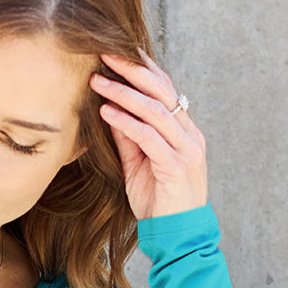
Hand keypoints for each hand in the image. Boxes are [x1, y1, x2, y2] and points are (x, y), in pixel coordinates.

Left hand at [90, 53, 207, 219]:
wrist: (178, 235)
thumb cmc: (159, 201)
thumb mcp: (139, 165)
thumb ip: (129, 138)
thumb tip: (110, 111)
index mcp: (184, 130)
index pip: (165, 88)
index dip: (142, 67)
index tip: (117, 51)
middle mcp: (189, 134)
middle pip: (162, 89)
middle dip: (132, 69)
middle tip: (105, 53)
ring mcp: (186, 149)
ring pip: (155, 110)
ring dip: (123, 93)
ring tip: (98, 81)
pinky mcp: (176, 166)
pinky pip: (149, 137)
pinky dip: (126, 122)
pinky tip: (106, 113)